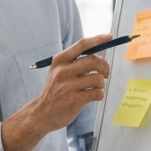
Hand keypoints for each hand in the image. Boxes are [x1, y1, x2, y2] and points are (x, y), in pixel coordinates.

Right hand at [1, 33, 111, 150]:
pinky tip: (91, 97)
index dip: (98, 40)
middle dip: (105, 67)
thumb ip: (75, 63)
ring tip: (94, 88)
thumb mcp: (58, 72)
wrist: (41, 113)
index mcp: (59, 61)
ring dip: (101, 84)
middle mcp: (63, 70)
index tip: (109, 37)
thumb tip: (100, 54)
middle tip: (104, 74)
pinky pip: (98, 93)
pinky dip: (99, 95)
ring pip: (98, 78)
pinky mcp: (75, 99)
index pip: (82, 45)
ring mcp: (68, 85)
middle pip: (94, 60)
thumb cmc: (53, 91)